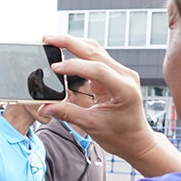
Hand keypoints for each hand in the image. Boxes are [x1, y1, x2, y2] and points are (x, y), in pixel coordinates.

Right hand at [43, 35, 151, 159]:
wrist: (136, 140)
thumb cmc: (119, 136)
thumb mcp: (92, 126)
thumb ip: (67, 113)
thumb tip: (44, 107)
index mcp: (124, 90)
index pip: (97, 70)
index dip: (74, 66)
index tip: (53, 67)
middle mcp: (125, 76)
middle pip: (95, 51)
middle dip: (69, 43)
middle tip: (47, 39)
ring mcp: (121, 72)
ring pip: (95, 50)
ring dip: (73, 44)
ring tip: (52, 42)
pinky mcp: (114, 73)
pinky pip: (96, 57)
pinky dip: (79, 52)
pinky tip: (64, 51)